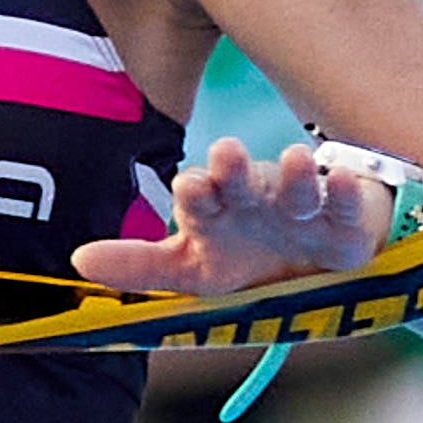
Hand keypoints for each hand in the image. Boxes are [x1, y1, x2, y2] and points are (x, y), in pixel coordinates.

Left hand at [72, 137, 390, 295]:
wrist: (320, 266)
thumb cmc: (249, 258)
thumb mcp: (194, 272)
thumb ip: (139, 268)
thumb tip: (76, 260)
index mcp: (217, 212)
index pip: (200, 199)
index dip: (196, 191)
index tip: (189, 184)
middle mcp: (257, 202)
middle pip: (243, 183)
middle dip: (234, 170)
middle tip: (225, 151)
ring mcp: (302, 208)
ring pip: (297, 187)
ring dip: (295, 174)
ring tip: (293, 159)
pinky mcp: (345, 220)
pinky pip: (346, 203)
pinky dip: (346, 192)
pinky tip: (342, 180)